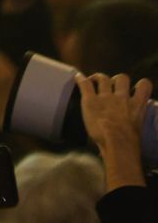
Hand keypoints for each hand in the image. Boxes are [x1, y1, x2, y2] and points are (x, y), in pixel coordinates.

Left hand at [77, 73, 151, 190]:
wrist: (116, 141)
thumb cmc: (127, 144)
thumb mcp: (135, 131)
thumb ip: (131, 127)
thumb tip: (124, 142)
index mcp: (136, 105)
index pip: (145, 86)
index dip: (140, 84)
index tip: (134, 88)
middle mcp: (122, 97)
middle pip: (122, 78)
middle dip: (117, 80)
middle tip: (110, 86)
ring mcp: (106, 97)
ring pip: (103, 78)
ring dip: (98, 78)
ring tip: (93, 81)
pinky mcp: (90, 99)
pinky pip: (85, 84)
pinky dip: (80, 79)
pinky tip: (77, 78)